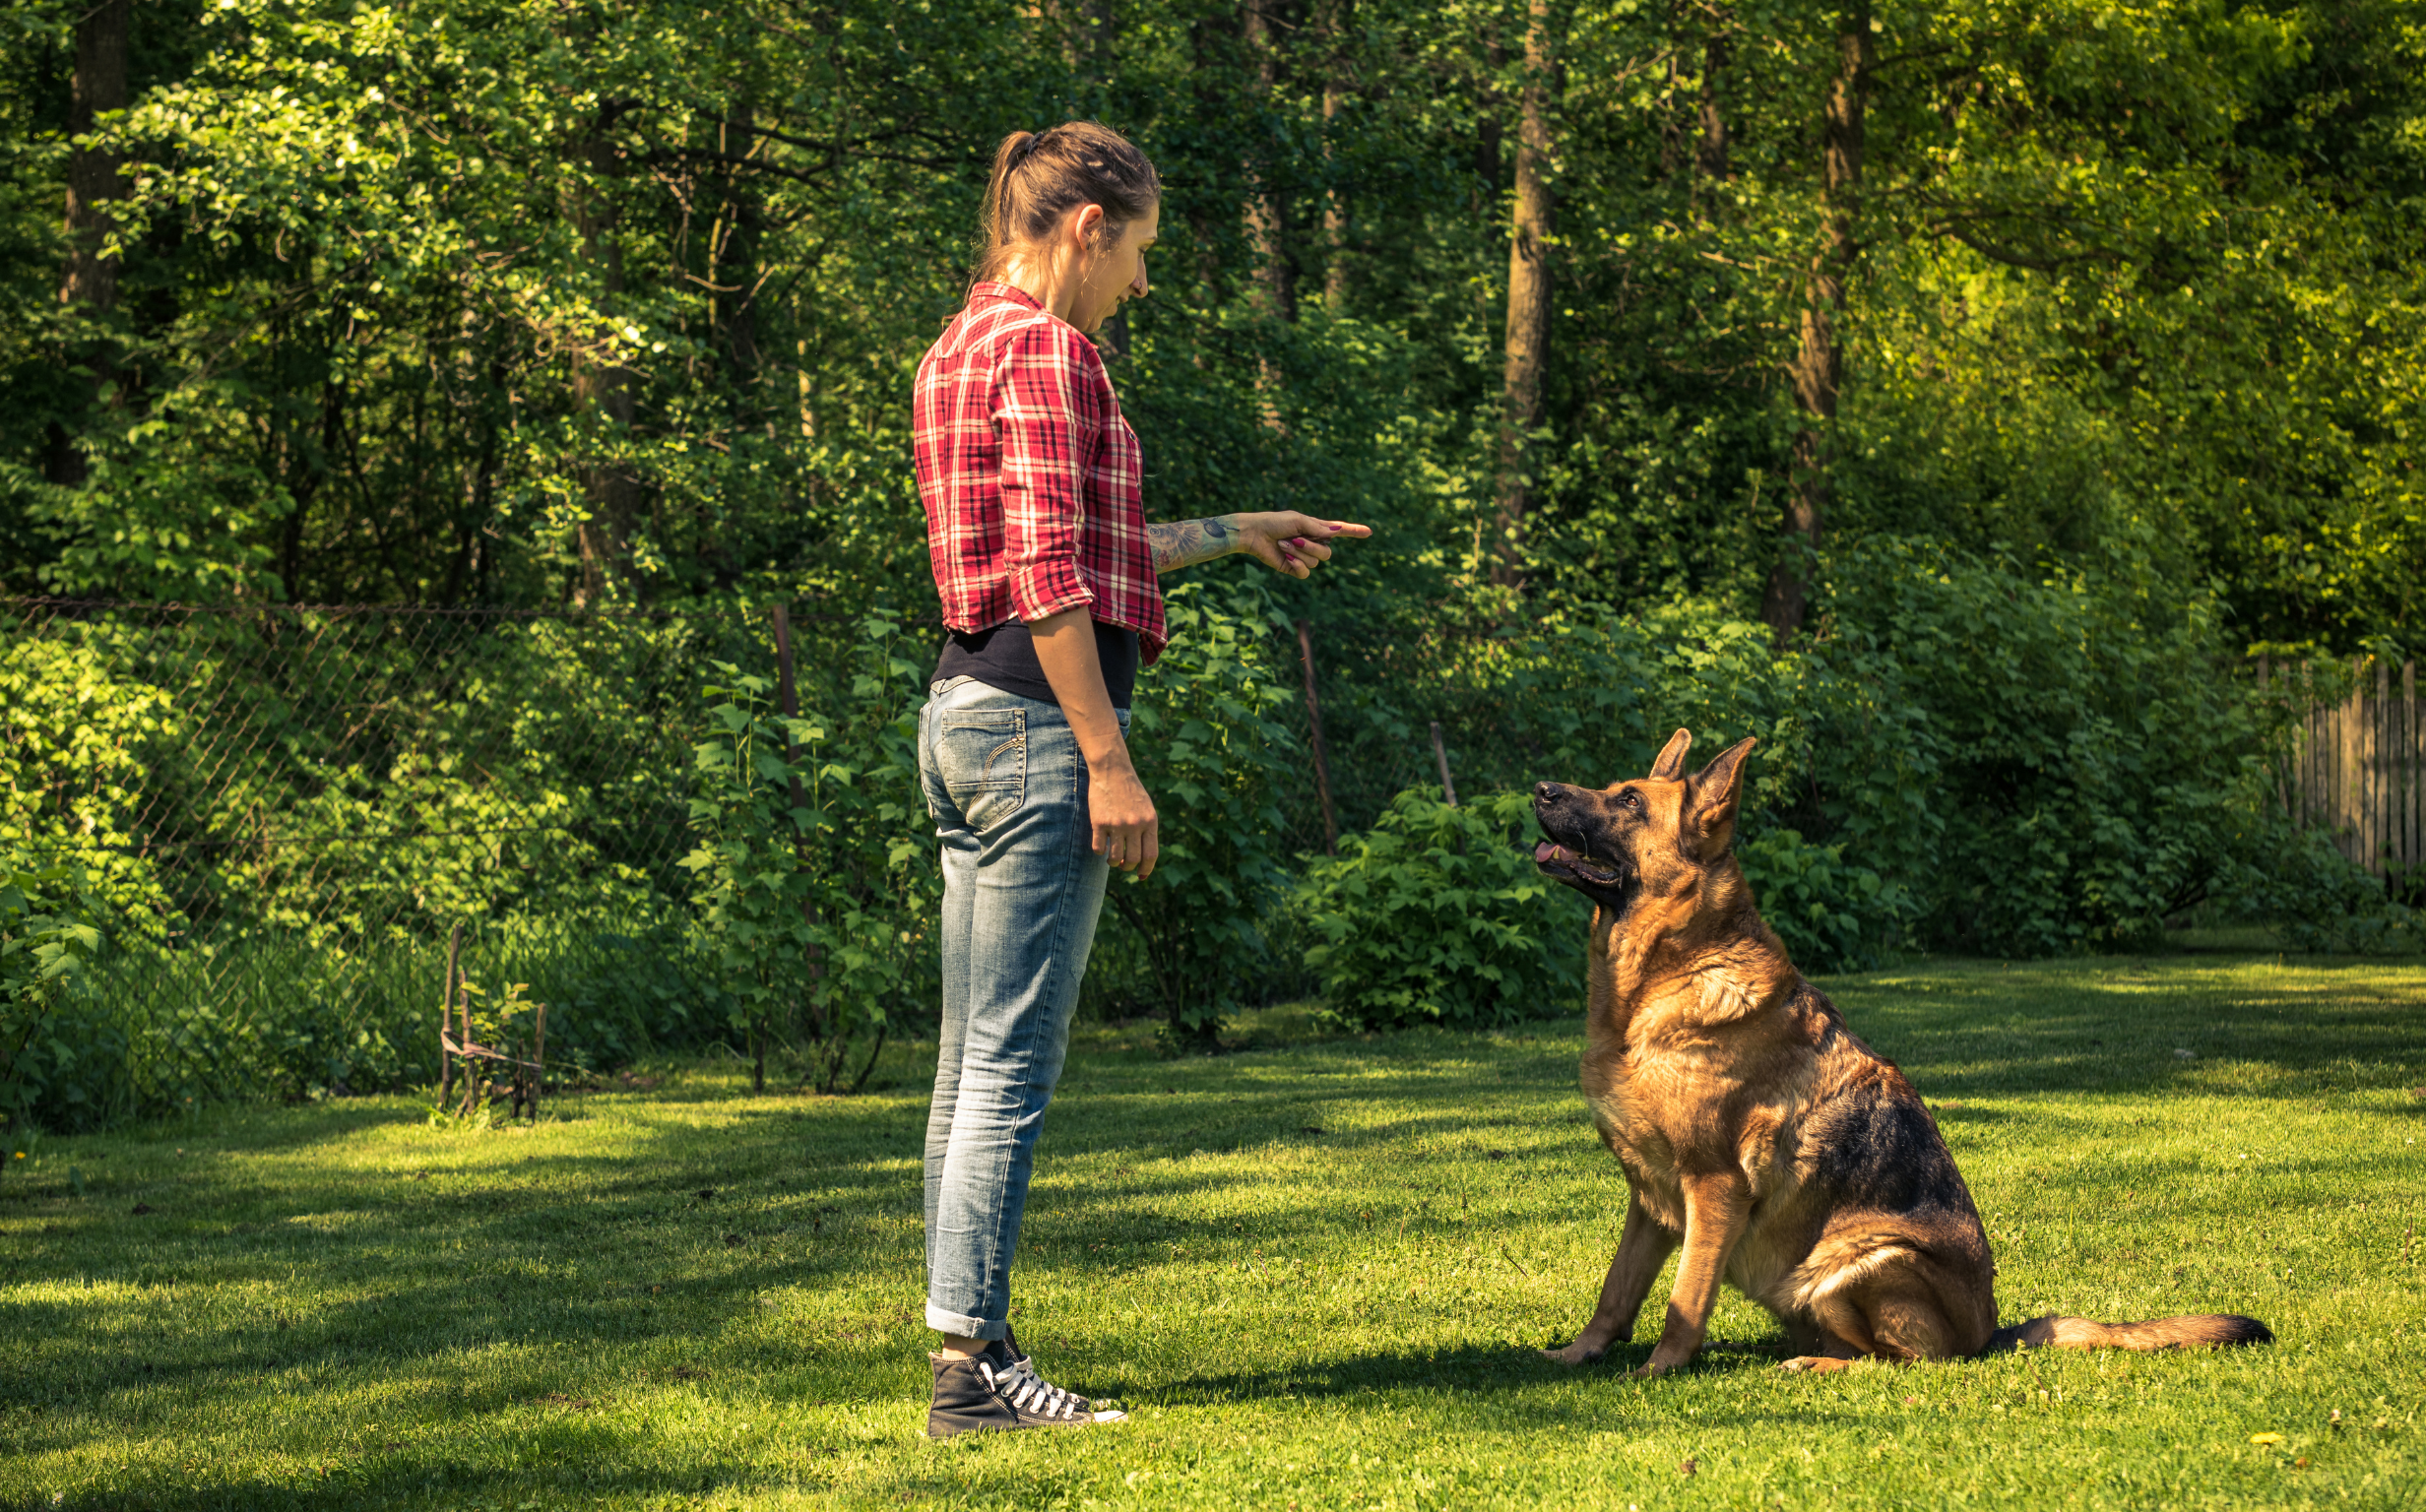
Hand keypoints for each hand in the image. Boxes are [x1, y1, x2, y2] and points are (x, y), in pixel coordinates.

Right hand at [1089, 759, 1159, 878]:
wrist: (1112, 771)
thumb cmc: (1130, 791)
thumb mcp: (1146, 809)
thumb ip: (1147, 830)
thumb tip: (1144, 857)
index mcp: (1150, 822)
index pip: (1151, 855)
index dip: (1146, 869)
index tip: (1141, 876)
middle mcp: (1135, 824)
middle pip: (1133, 860)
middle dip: (1127, 868)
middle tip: (1123, 865)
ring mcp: (1117, 824)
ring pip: (1115, 858)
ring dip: (1113, 862)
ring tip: (1112, 858)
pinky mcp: (1099, 822)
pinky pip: (1098, 848)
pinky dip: (1099, 852)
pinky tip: (1101, 845)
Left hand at [1234, 512, 1371, 578]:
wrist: (1254, 534)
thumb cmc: (1274, 523)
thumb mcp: (1298, 520)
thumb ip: (1318, 528)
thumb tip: (1337, 531)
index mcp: (1316, 528)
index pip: (1339, 531)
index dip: (1354, 531)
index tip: (1369, 532)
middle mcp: (1313, 542)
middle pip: (1327, 553)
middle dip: (1311, 547)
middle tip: (1294, 538)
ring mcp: (1304, 556)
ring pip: (1316, 562)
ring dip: (1298, 553)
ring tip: (1283, 544)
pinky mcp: (1294, 567)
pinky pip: (1306, 572)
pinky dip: (1297, 565)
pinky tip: (1286, 558)